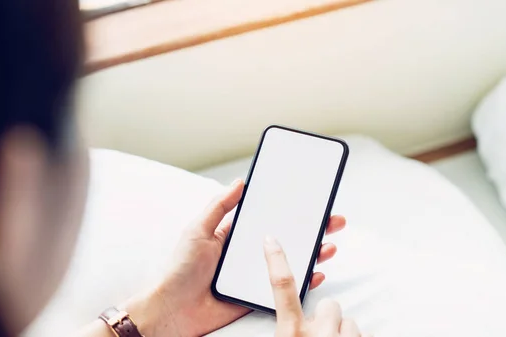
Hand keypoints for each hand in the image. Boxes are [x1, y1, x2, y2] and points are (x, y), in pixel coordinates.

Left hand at [127, 179, 345, 336]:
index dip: (289, 208)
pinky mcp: (258, 295)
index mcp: (235, 234)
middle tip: (332, 219)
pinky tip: (317, 271)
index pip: (268, 217)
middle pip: (287, 237)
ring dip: (313, 251)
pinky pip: (286, 286)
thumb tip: (240, 181)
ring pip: (291, 260)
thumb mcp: (197, 230)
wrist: (173, 310)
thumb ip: (219, 206)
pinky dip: (305, 279)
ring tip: (329, 242)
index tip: (310, 198)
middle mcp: (249, 253)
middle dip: (312, 228)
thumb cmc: (180, 270)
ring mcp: (255, 274)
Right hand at [264, 237, 370, 336]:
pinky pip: (364, 334)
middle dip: (327, 318)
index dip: (277, 260)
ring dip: (342, 334)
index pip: (282, 285)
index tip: (272, 242)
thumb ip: (287, 329)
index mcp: (290, 334)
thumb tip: (291, 318)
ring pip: (349, 321)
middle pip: (328, 304)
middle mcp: (317, 334)